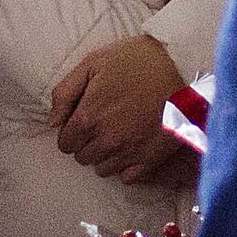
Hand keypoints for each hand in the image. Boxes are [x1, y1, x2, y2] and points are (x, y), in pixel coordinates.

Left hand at [48, 34, 185, 182]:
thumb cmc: (136, 60)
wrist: (183, 66)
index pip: (65, 143)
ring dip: (106, 154)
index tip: (85, 118)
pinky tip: (133, 145)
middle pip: (82, 157)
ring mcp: (129, 153)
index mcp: (88, 118)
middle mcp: (106, 141)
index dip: (72, 130)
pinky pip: (126, 177)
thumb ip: (64, 93)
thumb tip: (52, 122)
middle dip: (88, 142)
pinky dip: (126, 165)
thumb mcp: (93, 63)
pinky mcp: (150, 159)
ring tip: (120, 132)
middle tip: (104, 122)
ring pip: (102, 169)